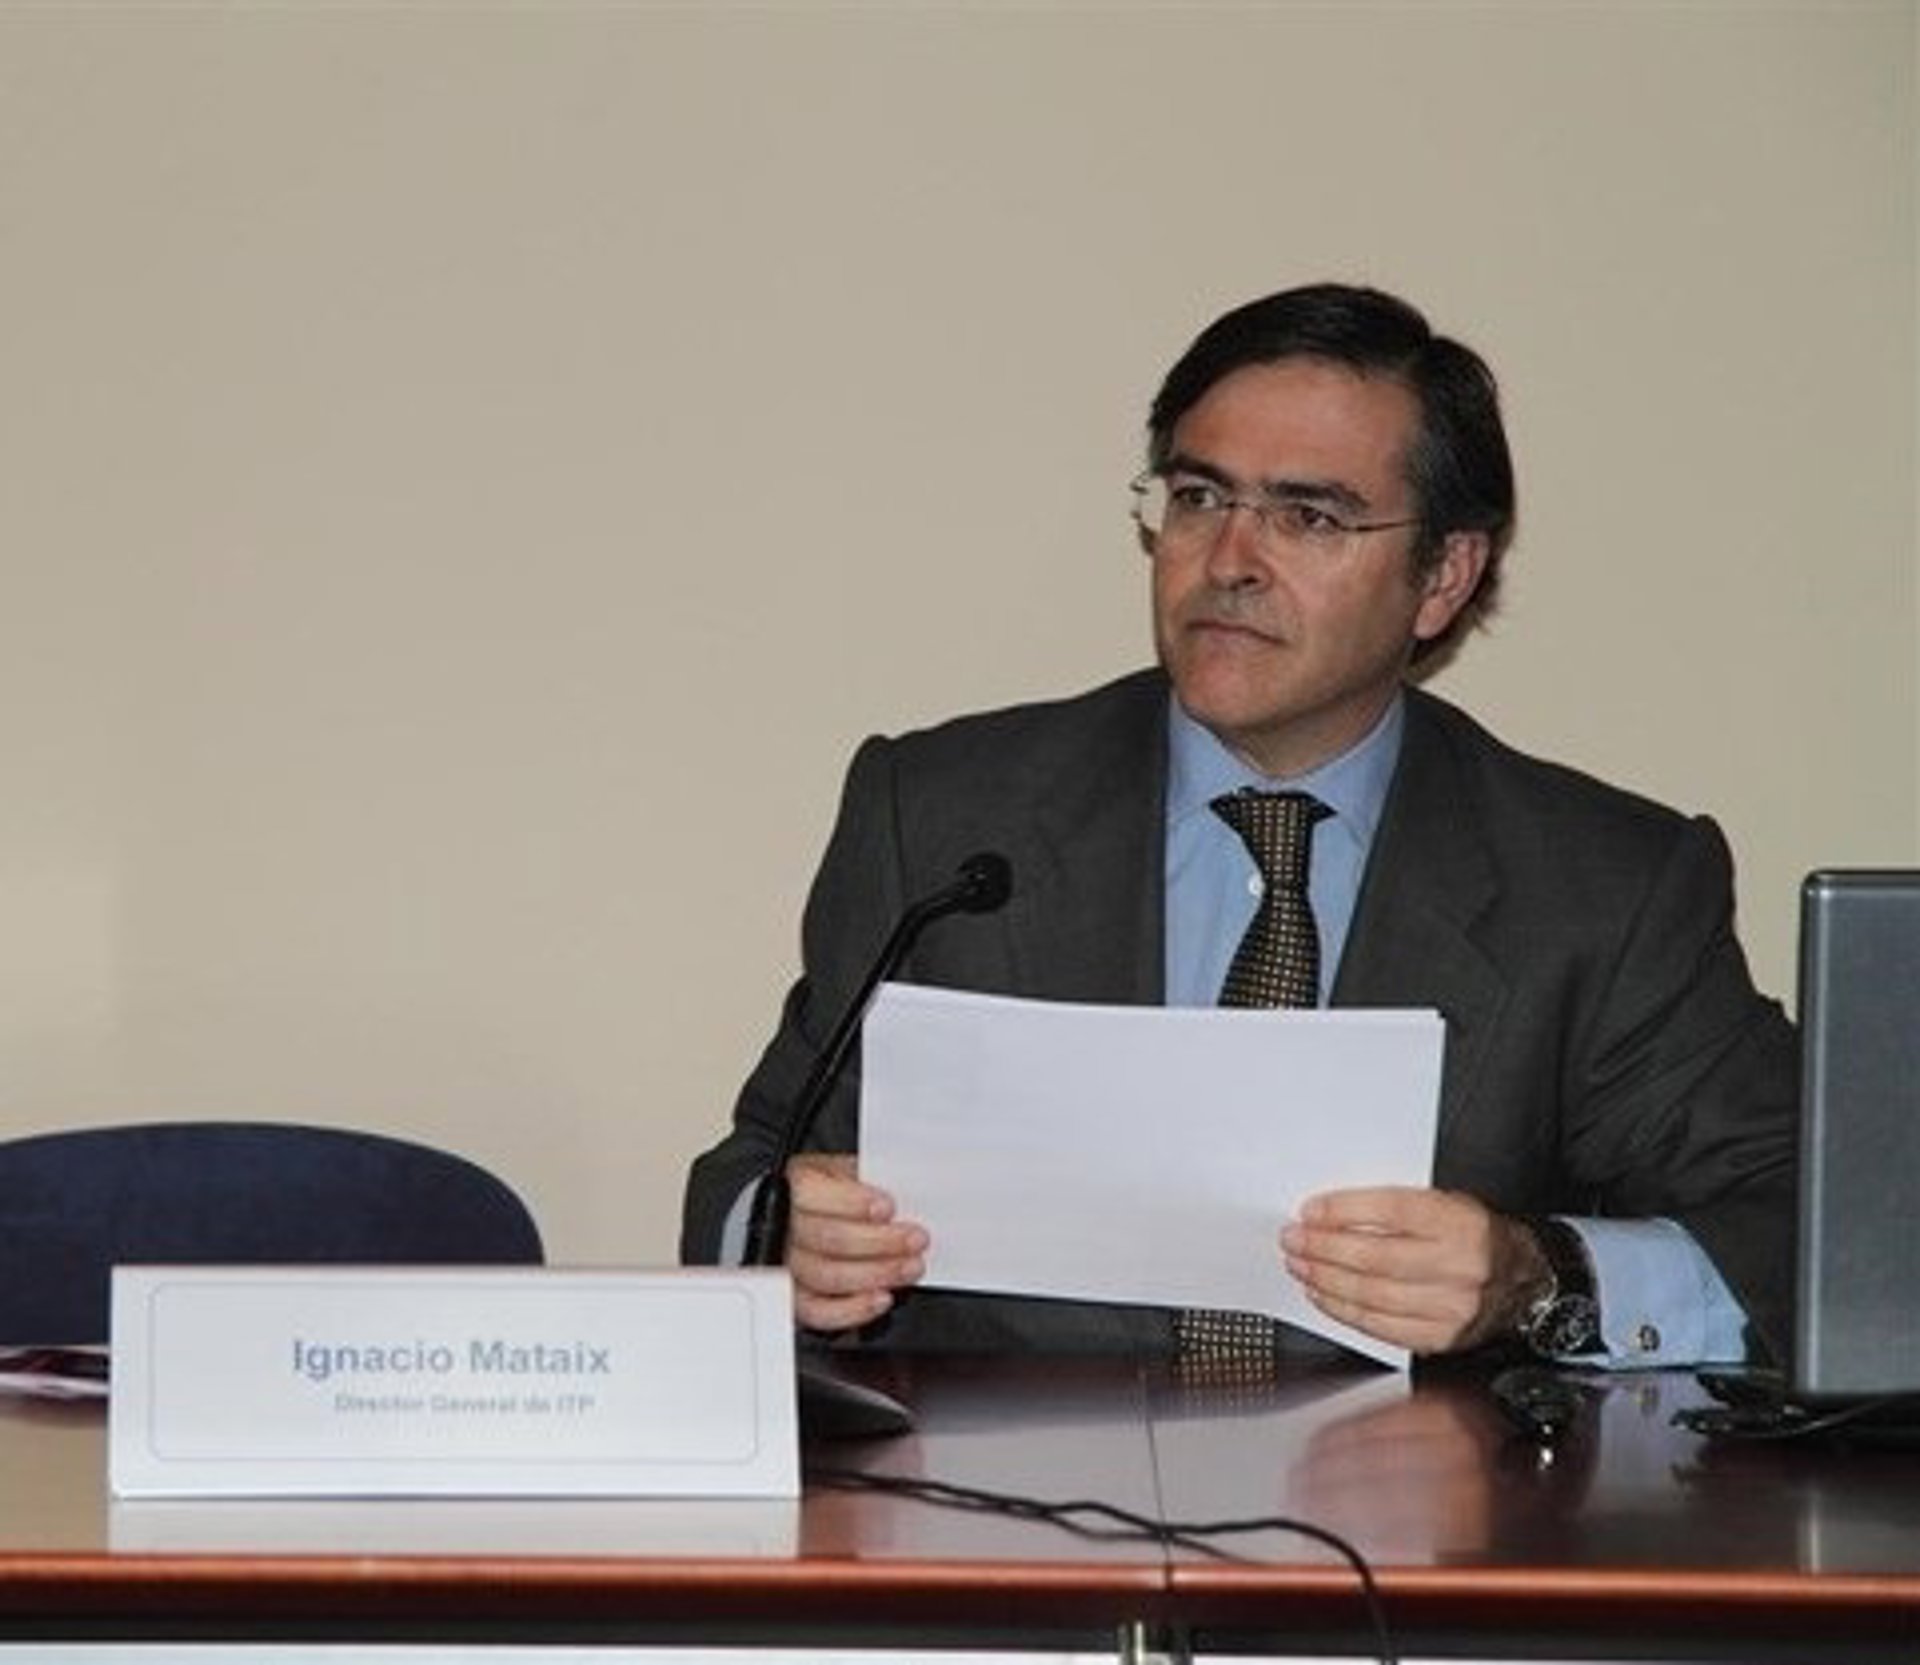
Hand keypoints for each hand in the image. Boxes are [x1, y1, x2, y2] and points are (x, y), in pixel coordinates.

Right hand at [783, 1153, 927, 1332]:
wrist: (814, 1215)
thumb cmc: (832, 1192)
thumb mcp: (845, 1169)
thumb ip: (865, 1178)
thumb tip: (901, 1190)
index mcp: (793, 1185)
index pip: (812, 1195)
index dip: (852, 1203)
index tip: (888, 1207)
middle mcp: (784, 1226)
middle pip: (826, 1238)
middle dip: (878, 1241)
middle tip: (915, 1239)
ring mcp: (788, 1265)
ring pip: (825, 1276)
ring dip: (875, 1274)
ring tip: (909, 1267)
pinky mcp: (795, 1297)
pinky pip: (818, 1312)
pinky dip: (852, 1310)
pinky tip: (881, 1298)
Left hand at [1280, 1186, 1547, 1354]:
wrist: (1524, 1283)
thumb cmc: (1474, 1238)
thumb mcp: (1447, 1204)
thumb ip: (1397, 1206)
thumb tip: (1332, 1211)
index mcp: (1460, 1223)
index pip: (1391, 1212)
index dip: (1344, 1211)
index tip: (1311, 1211)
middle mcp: (1459, 1266)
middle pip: (1375, 1258)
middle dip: (1324, 1249)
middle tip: (1294, 1240)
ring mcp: (1451, 1308)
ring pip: (1373, 1296)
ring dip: (1326, 1281)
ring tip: (1301, 1266)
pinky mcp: (1441, 1338)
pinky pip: (1382, 1328)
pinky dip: (1345, 1312)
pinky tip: (1324, 1296)